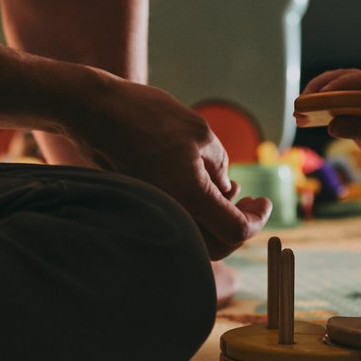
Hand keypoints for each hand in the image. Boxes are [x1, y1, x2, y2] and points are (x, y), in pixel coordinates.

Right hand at [82, 76, 268, 258]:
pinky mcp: (142, 210)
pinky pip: (177, 227)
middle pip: (218, 246)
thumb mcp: (200, 133)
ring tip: (229, 189)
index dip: (257, 219)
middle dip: (240, 226)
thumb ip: (219, 168)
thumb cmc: (147, 116)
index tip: (265, 202)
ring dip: (218, 222)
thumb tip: (225, 192)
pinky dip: (196, 216)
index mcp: (189, 195)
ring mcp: (153, 216)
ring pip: (196, 241)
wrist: (96, 114)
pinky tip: (202, 187)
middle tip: (252, 202)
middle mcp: (169, 214)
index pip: (236, 230)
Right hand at [298, 68, 360, 156]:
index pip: (355, 80)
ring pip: (329, 85)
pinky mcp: (347, 100)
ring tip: (298, 112)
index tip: (320, 97)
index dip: (337, 86)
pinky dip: (315, 105)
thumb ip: (360, 129)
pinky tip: (302, 117)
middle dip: (318, 90)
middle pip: (337, 78)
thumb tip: (331, 127)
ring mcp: (355, 90)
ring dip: (312, 96)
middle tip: (301, 105)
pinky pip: (328, 98)